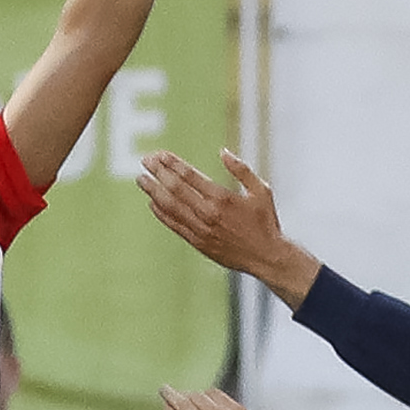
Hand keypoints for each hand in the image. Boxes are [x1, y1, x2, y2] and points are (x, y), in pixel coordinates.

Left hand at [139, 149, 320, 305]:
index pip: (189, 176)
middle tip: (145, 161)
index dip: (172, 163)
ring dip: (154, 191)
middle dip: (158, 172)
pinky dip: (162, 214)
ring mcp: (201, 230)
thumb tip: (223, 152)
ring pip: (170, 207)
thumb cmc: (266, 222)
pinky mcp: (199, 243)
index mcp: (222, 198)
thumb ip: (242, 170)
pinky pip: (175, 226)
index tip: (160, 154)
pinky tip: (153, 203)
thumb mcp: (262, 190)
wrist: (267, 257)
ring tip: (141, 179)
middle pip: (175, 188)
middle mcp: (208, 213)